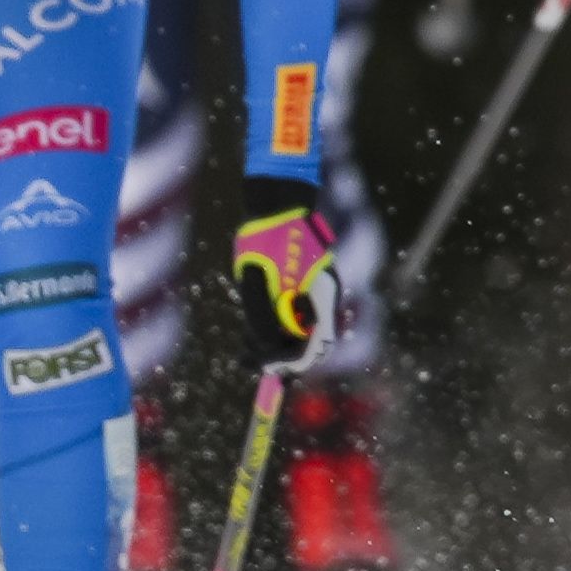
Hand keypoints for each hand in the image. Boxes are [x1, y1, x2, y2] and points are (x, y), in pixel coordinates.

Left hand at [230, 178, 337, 357]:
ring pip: (300, 330)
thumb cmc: (268, 235)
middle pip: (309, 342)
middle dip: (282, 356)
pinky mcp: (305, 284)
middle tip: (252, 364)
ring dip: (276, 343)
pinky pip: (295, 314)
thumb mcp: (256, 279)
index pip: (316, 346)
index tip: (268, 370)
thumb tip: (262, 351)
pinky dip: (276, 326)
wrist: (278, 200)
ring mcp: (316, 290)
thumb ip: (261, 317)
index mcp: (321, 296)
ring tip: (247, 351)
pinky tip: (251, 332)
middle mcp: (324, 297)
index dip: (292, 363)